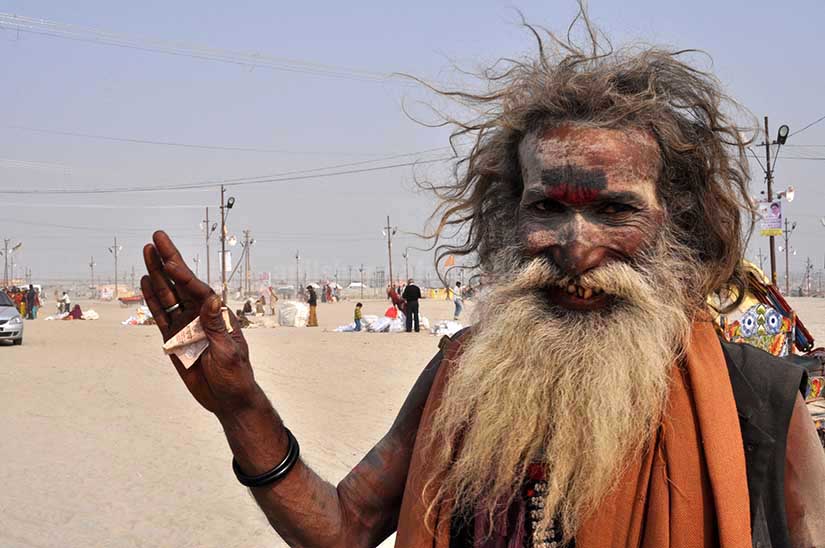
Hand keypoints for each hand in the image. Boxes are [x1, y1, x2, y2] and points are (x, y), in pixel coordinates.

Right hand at [141, 231, 259, 414]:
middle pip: (181, 283)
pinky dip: (153, 300)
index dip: (183, 273)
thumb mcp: (228, 351)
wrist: (228, 399)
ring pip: (168, 295)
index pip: (198, 289)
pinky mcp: (175, 339)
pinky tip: (146, 282)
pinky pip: (161, 316)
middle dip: (168, 260)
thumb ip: (216, 326)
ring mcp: (187, 325)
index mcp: (217, 315)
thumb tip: (213, 298)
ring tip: (147, 251)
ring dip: (157, 274)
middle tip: (157, 237)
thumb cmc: (235, 375)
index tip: (170, 258)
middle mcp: (201, 315)